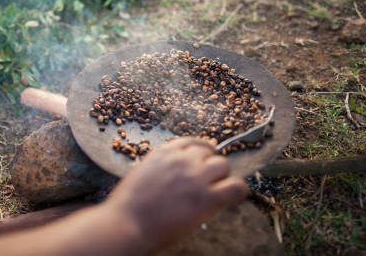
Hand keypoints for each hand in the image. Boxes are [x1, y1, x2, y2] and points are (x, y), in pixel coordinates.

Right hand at [106, 137, 247, 251]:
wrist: (126, 223)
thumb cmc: (128, 206)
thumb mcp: (142, 174)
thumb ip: (161, 168)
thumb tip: (175, 174)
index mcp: (164, 153)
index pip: (192, 142)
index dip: (202, 150)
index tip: (206, 156)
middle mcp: (182, 160)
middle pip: (209, 153)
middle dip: (209, 165)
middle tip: (207, 181)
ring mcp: (196, 178)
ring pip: (223, 165)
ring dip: (221, 176)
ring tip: (217, 190)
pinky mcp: (207, 199)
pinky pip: (236, 187)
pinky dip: (238, 190)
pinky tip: (234, 195)